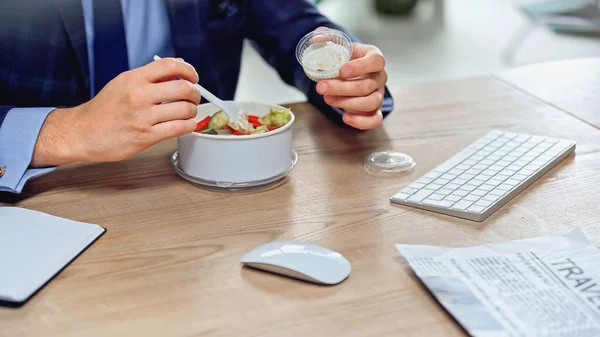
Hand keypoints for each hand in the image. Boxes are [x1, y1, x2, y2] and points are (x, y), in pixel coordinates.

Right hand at [32, 58, 199, 166]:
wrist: (82, 133)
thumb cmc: (103, 110)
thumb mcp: (122, 84)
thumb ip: (149, 77)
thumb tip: (177, 68)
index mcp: (134, 78)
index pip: (170, 65)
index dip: (188, 70)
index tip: (193, 77)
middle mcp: (139, 95)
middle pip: (183, 87)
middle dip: (195, 93)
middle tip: (193, 98)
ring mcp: (143, 116)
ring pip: (185, 109)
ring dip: (192, 111)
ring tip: (187, 113)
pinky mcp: (146, 136)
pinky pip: (179, 128)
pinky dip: (188, 126)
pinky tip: (185, 125)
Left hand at [316, 42, 387, 129]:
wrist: (348, 74)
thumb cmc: (345, 59)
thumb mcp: (338, 46)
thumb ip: (326, 39)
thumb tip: (315, 39)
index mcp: (374, 58)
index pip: (376, 61)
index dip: (360, 67)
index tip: (341, 71)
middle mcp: (380, 77)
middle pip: (367, 85)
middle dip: (342, 88)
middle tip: (322, 87)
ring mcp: (379, 95)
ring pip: (371, 102)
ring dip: (347, 103)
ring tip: (328, 99)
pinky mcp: (375, 111)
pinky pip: (375, 120)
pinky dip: (361, 122)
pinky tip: (345, 118)